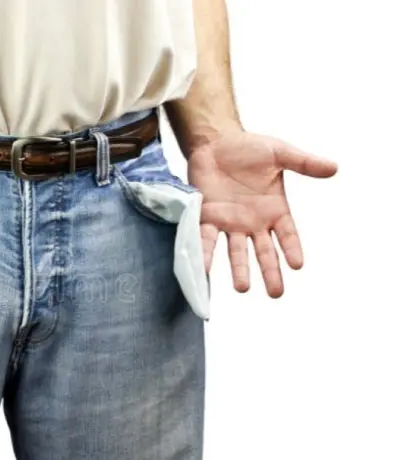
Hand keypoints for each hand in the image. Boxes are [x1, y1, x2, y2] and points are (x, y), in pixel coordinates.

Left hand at [188, 131, 337, 296]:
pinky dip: (204, 252)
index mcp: (274, 209)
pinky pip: (205, 237)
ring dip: (239, 269)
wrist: (216, 142)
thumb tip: (333, 167)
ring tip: (242, 288)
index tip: (297, 265)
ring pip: (236, 251)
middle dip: (270, 272)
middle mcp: (253, 222)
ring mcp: (230, 222)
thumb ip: (303, 163)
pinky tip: (203, 267)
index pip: (287, 234)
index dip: (292, 249)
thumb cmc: (249, 149)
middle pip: (264, 252)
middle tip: (275, 293)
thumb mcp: (280, 153)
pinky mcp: (207, 217)